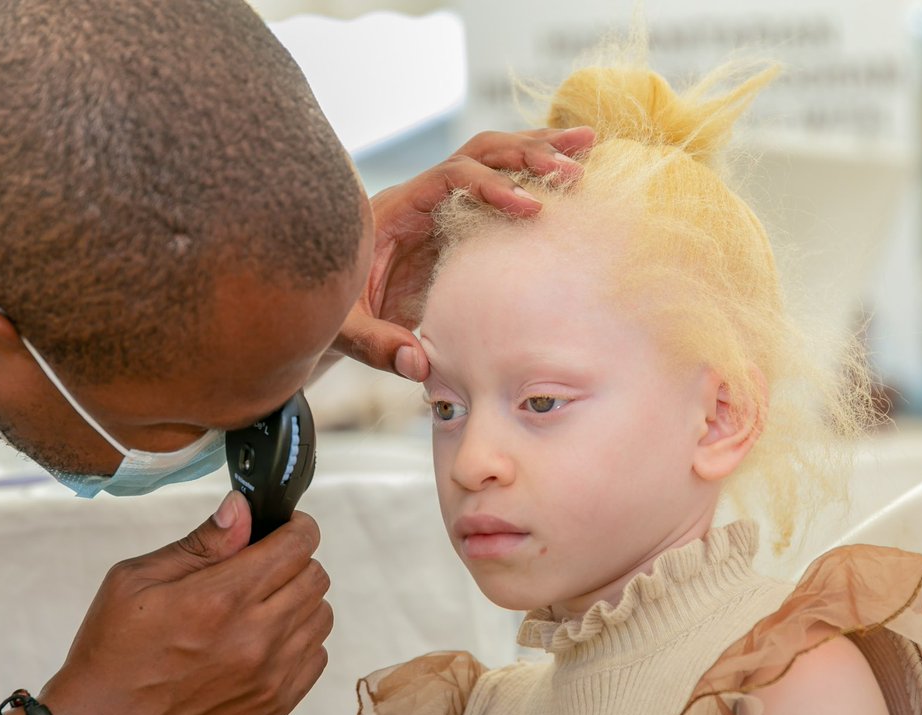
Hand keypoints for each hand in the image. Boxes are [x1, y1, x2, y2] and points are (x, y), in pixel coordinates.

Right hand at [39, 491, 331, 714]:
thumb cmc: (110, 662)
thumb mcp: (134, 584)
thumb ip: (199, 544)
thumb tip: (241, 510)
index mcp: (220, 600)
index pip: (297, 546)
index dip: (297, 529)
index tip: (287, 528)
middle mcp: (255, 639)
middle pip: (316, 578)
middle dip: (296, 562)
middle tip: (266, 568)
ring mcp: (270, 678)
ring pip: (321, 617)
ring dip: (299, 604)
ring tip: (263, 608)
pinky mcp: (274, 709)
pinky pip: (314, 660)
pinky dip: (299, 644)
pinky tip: (264, 645)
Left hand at [335, 126, 595, 380]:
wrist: (332, 304)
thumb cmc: (335, 313)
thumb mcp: (347, 330)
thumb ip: (378, 345)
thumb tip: (420, 364)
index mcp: (395, 211)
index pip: (450, 179)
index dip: (491, 187)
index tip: (529, 207)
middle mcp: (422, 196)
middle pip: (479, 153)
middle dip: (528, 153)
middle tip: (575, 166)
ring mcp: (442, 204)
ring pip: (494, 159)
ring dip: (540, 150)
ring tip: (589, 144)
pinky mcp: (458, 221)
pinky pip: (499, 186)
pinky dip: (536, 176)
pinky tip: (572, 172)